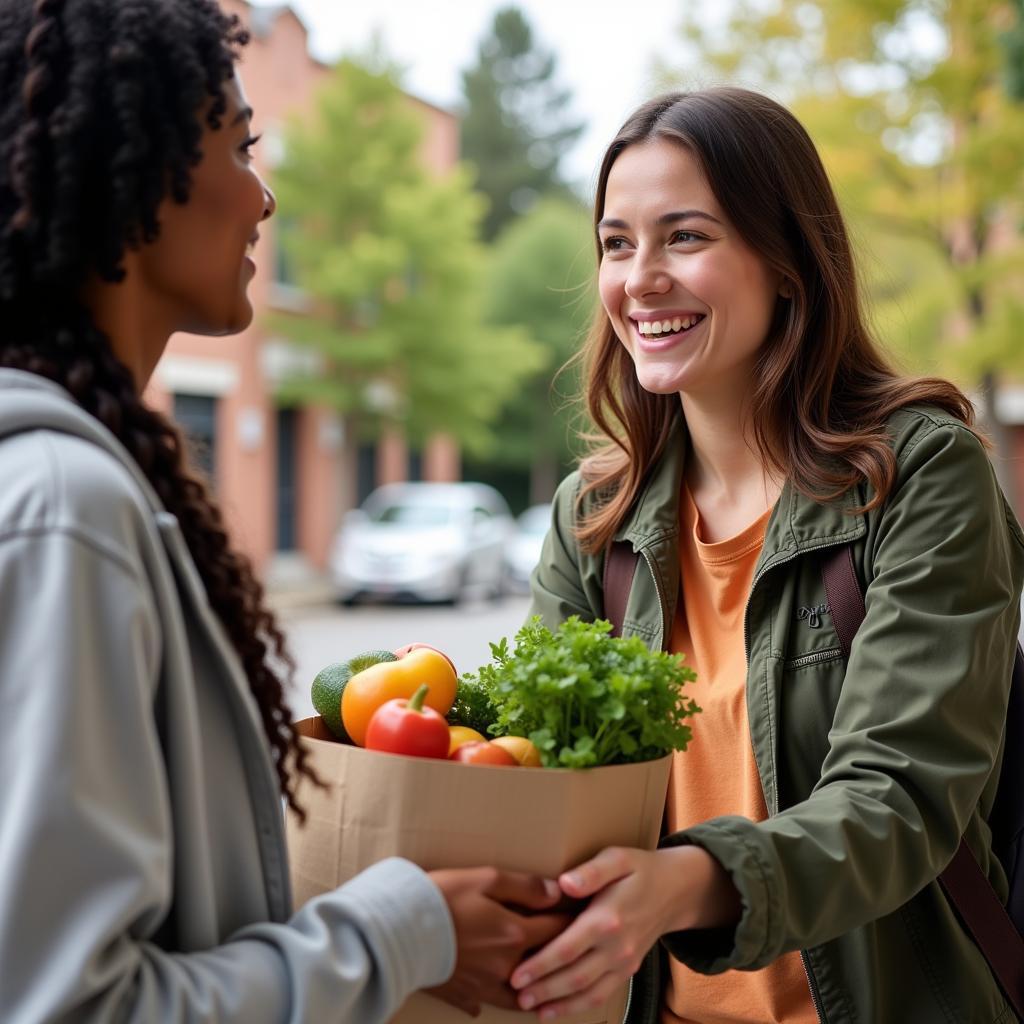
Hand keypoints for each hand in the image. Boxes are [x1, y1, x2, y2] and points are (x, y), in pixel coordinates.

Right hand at [427, 866, 569, 1017]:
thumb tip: (556, 892)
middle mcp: (505, 966)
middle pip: (544, 965)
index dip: (572, 920)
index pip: (556, 929)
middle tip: (571, 948)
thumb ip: (524, 887)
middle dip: (559, 955)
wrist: (397, 931)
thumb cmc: (441, 898)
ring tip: (540, 981)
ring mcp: (484, 986)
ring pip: (520, 995)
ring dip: (533, 986)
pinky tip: (492, 991)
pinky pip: (484, 1003)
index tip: (584, 916)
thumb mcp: (485, 879)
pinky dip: (492, 997)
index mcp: (514, 934)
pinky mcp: (463, 996)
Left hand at [509, 845, 740, 1019]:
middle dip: (543, 989)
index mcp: (608, 918)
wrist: (675, 890)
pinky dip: (579, 1006)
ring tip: (531, 1008)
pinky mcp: (628, 970)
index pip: (569, 948)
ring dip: (559, 1004)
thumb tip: (564, 884)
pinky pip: (602, 994)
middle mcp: (617, 946)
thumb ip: (591, 871)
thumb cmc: (639, 869)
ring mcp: (625, 962)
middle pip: (575, 976)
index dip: (541, 964)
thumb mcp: (617, 858)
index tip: (516, 974)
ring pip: (589, 992)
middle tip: (516, 996)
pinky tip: (557, 1009)